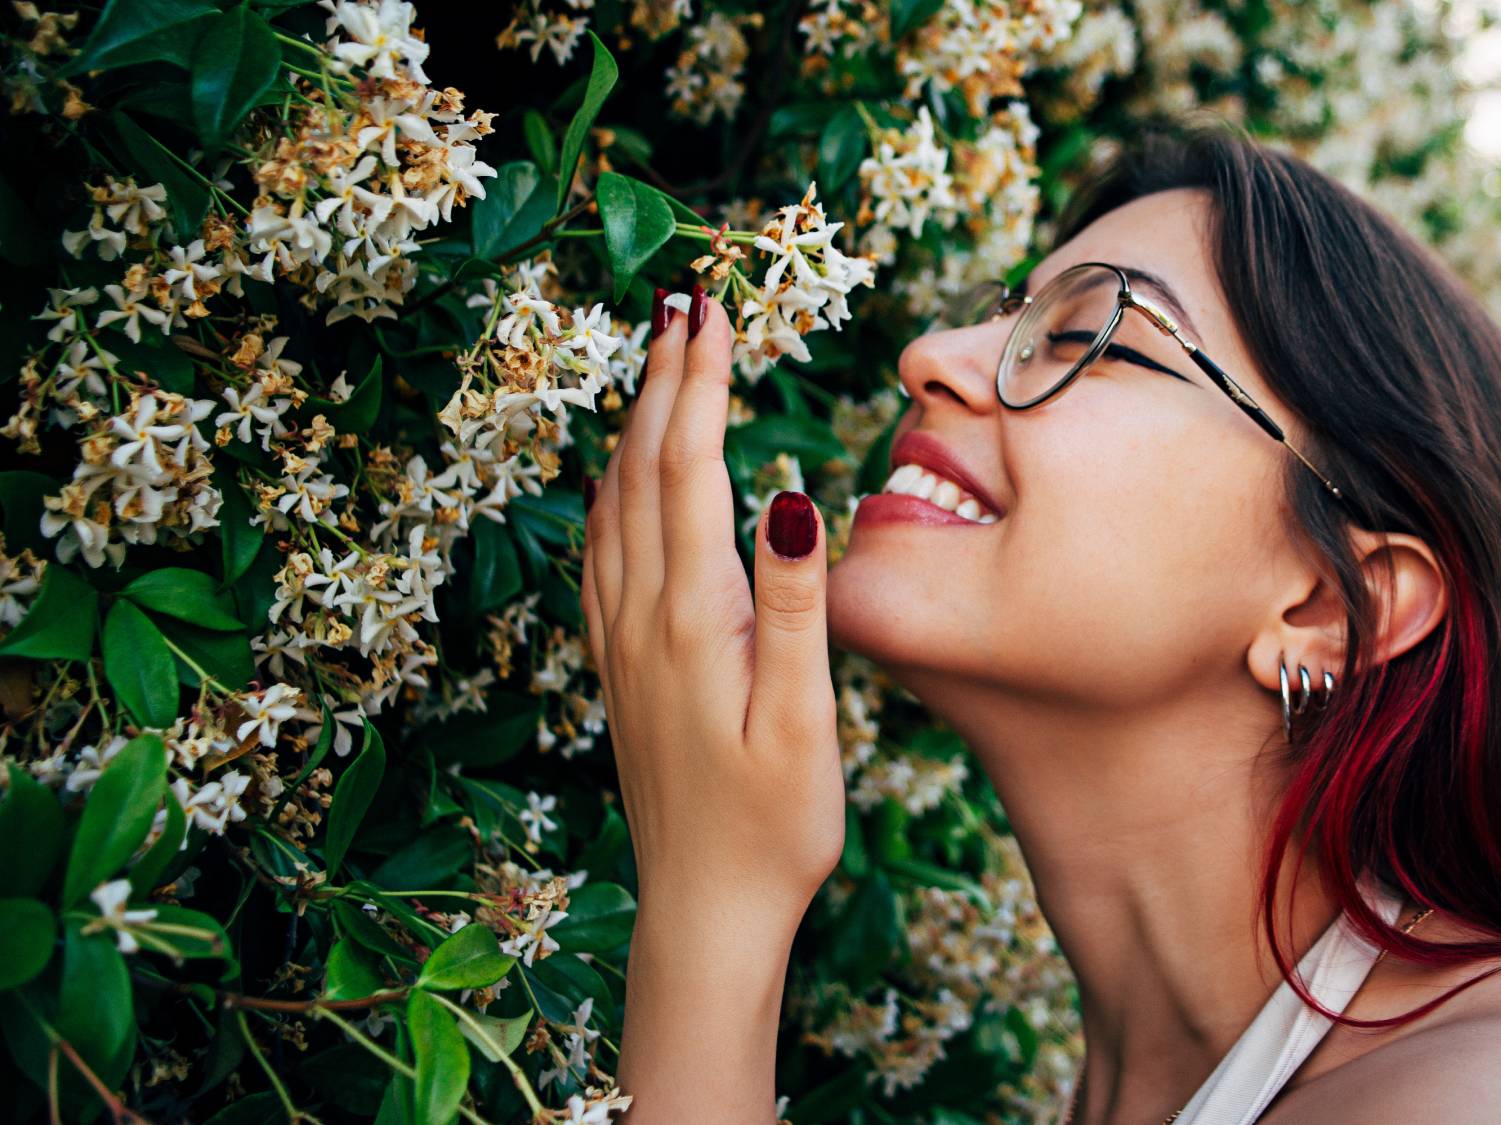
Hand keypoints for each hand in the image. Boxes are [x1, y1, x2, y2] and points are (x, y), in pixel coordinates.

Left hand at [581, 289, 843, 927]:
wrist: (703, 910)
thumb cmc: (772, 825)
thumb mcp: (802, 719)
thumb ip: (792, 603)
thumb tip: (787, 492)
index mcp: (691, 617)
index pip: (688, 468)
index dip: (698, 382)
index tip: (710, 310)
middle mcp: (640, 616)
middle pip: (640, 468)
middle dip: (663, 379)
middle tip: (683, 303)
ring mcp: (619, 641)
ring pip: (611, 503)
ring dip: (634, 424)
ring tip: (658, 364)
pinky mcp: (619, 666)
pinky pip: (601, 550)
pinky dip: (612, 488)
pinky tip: (621, 479)